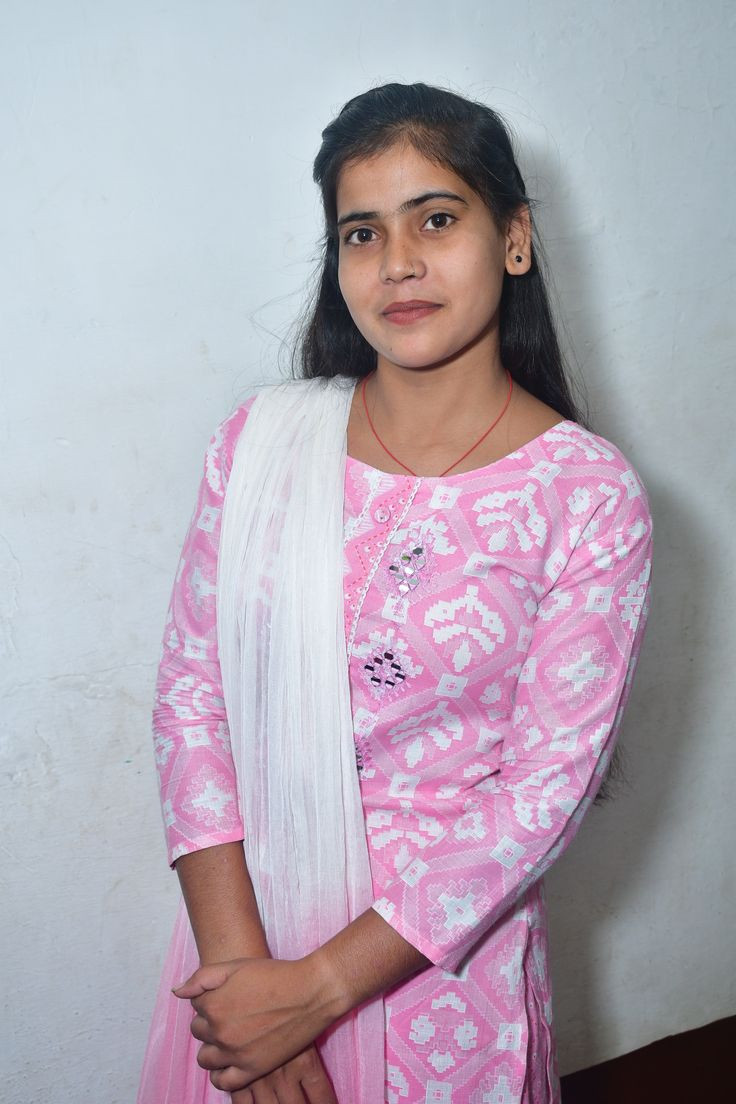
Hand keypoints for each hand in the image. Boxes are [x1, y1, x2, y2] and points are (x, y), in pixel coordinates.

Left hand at [173, 956, 342, 1092]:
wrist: (310, 992)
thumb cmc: (275, 974)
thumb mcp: (236, 966)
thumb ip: (202, 978)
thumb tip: (177, 992)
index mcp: (213, 1004)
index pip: (195, 1006)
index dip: (210, 1000)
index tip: (227, 996)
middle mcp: (219, 1030)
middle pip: (199, 1032)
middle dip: (210, 1022)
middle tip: (232, 1014)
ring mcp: (235, 1052)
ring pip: (206, 1058)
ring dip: (213, 1047)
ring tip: (231, 1036)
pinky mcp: (252, 1069)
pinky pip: (223, 1082)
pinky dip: (221, 1074)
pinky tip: (230, 1062)